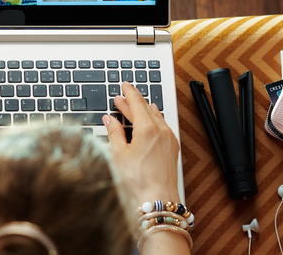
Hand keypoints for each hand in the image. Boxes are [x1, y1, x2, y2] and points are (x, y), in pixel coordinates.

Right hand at [103, 82, 180, 202]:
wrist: (158, 197)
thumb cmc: (139, 179)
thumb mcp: (119, 154)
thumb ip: (114, 132)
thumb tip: (109, 119)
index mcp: (147, 128)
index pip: (136, 103)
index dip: (129, 93)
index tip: (124, 86)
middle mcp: (161, 130)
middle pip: (145, 108)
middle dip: (133, 101)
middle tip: (122, 97)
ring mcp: (169, 138)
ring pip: (155, 116)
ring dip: (143, 109)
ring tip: (134, 106)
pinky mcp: (172, 146)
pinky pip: (163, 125)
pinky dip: (154, 119)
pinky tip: (151, 120)